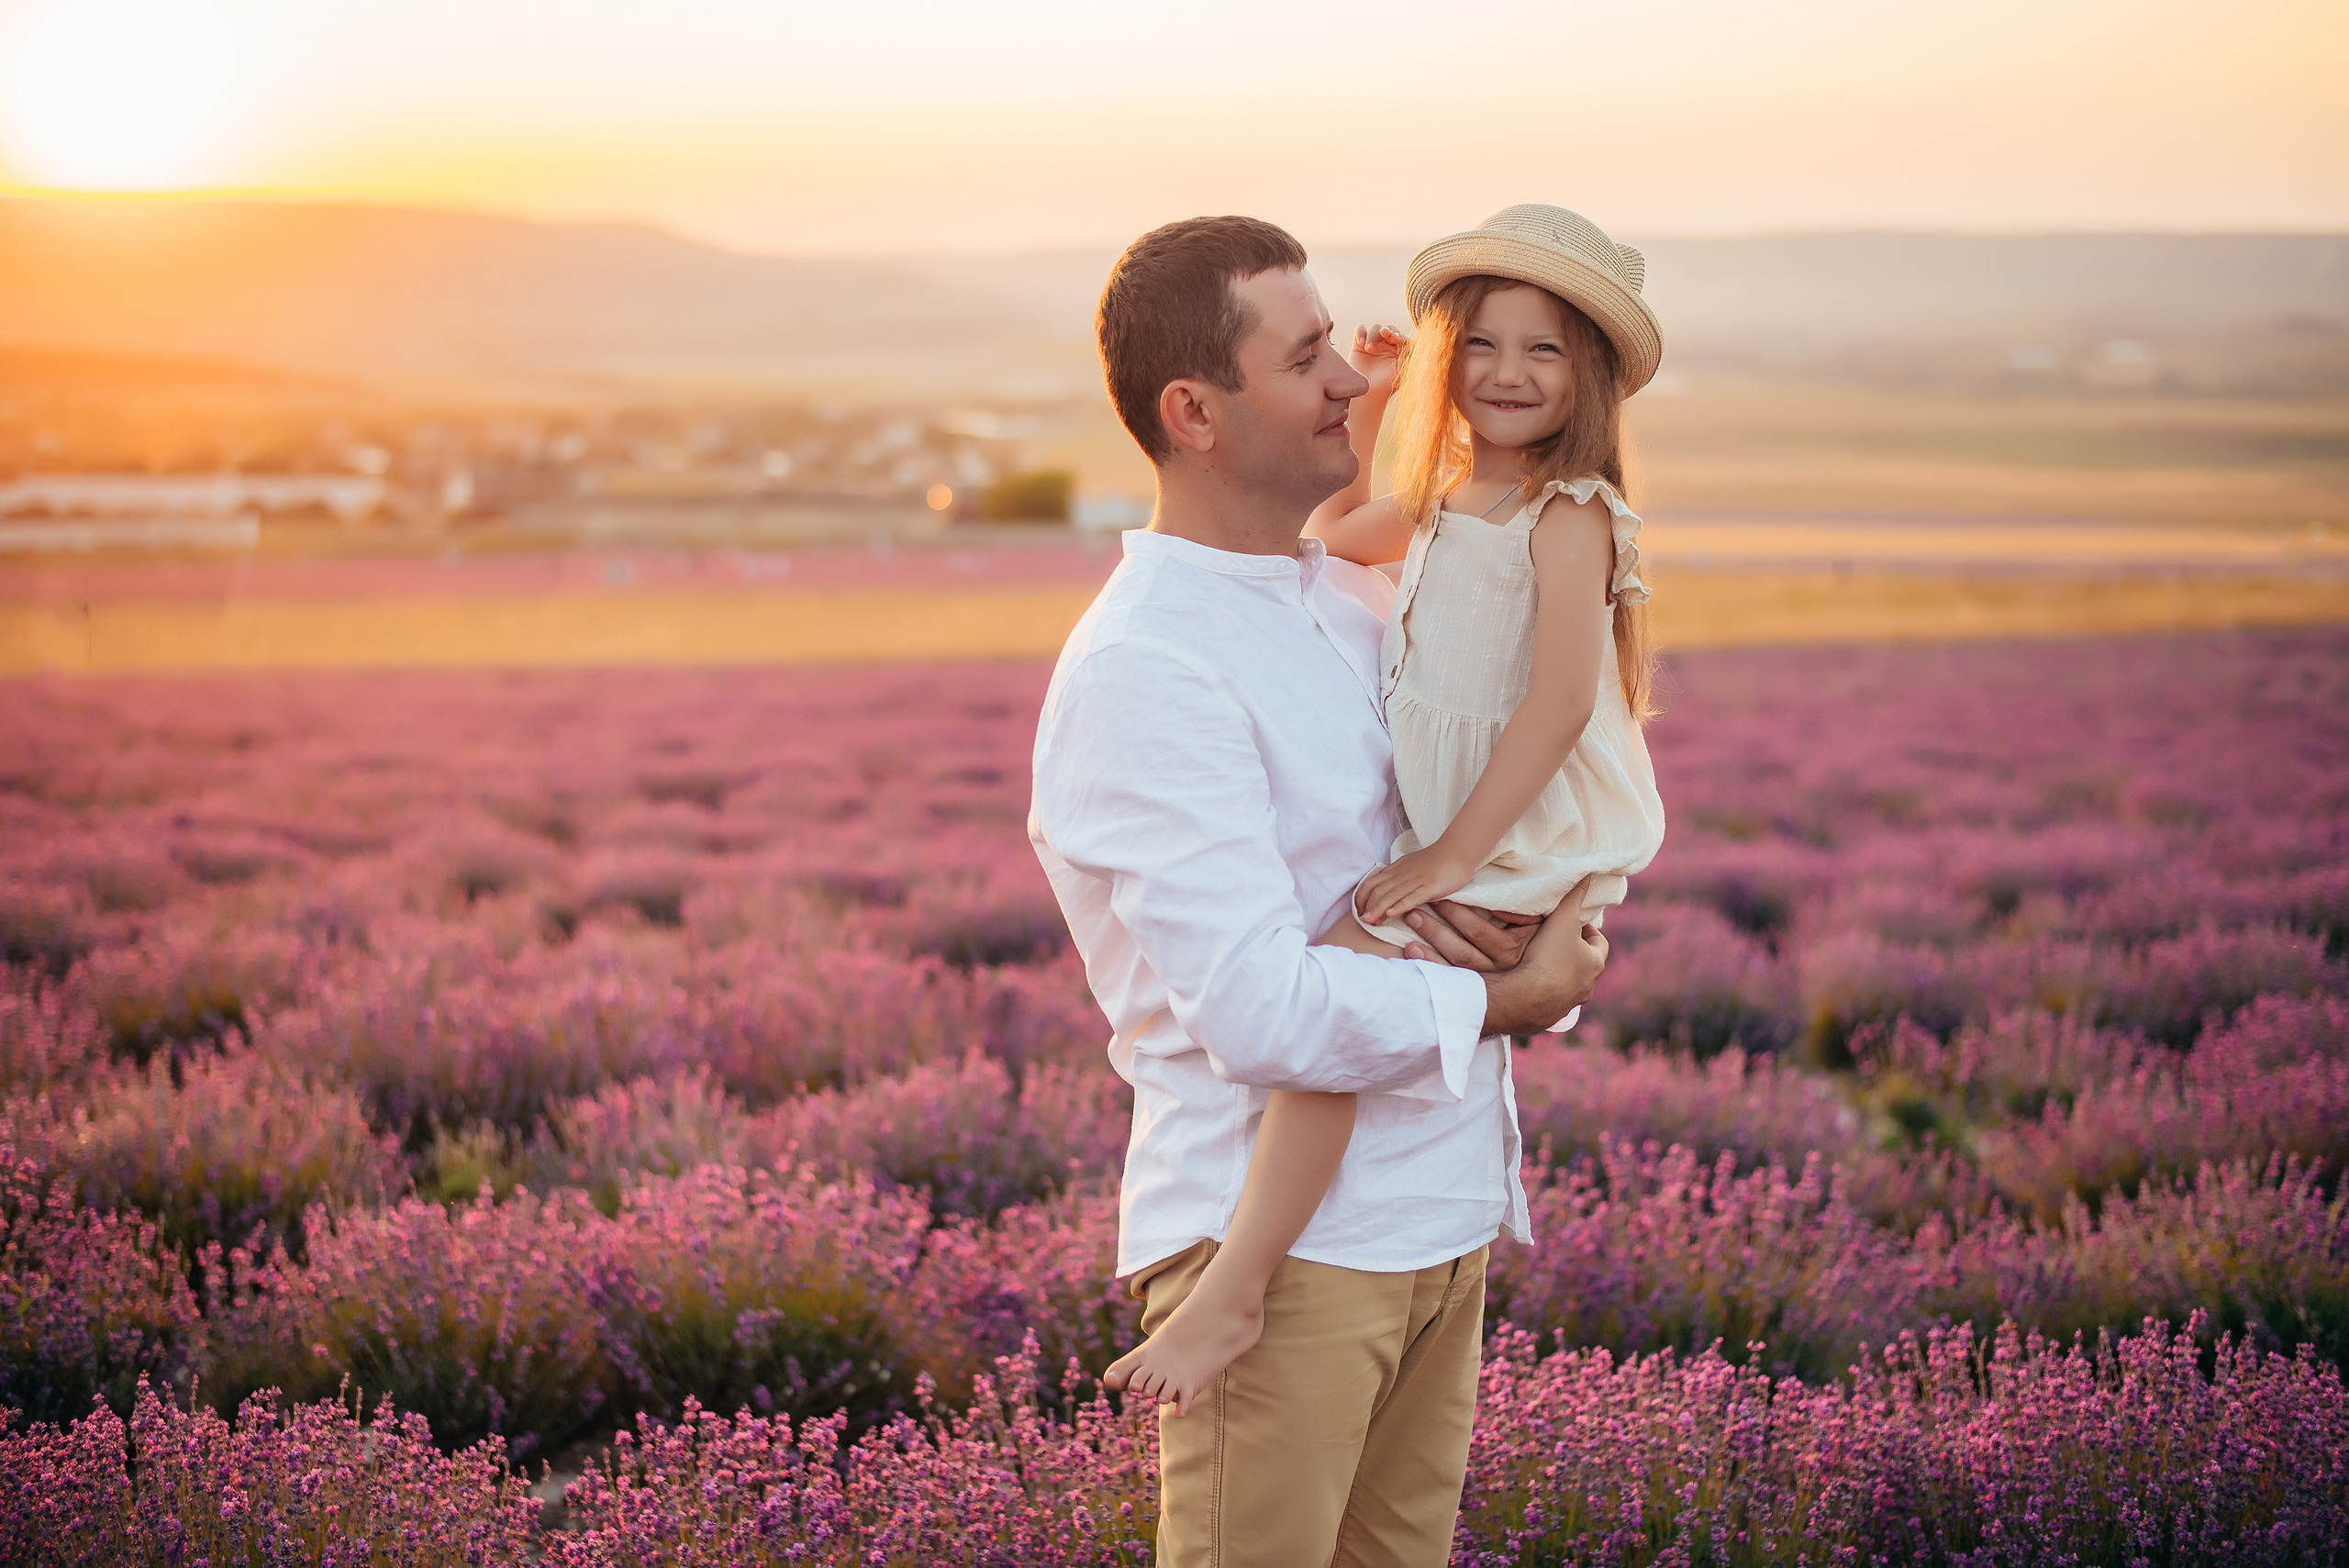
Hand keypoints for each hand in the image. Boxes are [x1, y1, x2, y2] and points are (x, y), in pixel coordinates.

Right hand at [1348, 324, 1408, 400]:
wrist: (1367, 394)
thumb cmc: (1386, 386)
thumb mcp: (1401, 372)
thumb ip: (1407, 357)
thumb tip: (1411, 342)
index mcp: (1400, 350)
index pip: (1402, 337)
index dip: (1399, 335)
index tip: (1396, 338)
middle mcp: (1388, 345)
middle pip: (1389, 328)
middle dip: (1388, 329)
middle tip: (1385, 334)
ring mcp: (1374, 343)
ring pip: (1375, 328)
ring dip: (1373, 335)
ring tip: (1370, 350)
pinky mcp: (1359, 344)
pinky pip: (1360, 329)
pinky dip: (1361, 333)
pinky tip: (1361, 344)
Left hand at [1357, 843, 1475, 926]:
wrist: (1457, 851)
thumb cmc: (1435, 861)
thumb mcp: (1409, 867)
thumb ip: (1397, 878)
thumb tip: (1386, 893)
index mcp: (1395, 870)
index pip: (1370, 883)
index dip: (1361, 898)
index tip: (1360, 912)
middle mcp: (1401, 874)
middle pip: (1376, 890)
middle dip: (1366, 907)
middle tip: (1365, 922)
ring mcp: (1415, 880)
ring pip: (1391, 895)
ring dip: (1377, 909)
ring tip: (1370, 922)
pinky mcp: (1430, 886)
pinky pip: (1412, 896)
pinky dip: (1400, 905)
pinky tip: (1392, 914)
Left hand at [1395, 902, 1536, 972]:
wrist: (1545, 980)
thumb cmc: (1535, 939)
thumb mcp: (1536, 922)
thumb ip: (1521, 913)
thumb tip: (1496, 908)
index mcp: (1511, 950)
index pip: (1478, 932)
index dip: (1457, 915)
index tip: (1438, 899)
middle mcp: (1498, 970)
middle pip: (1462, 952)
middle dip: (1435, 932)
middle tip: (1413, 915)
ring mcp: (1485, 985)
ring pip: (1454, 970)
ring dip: (1429, 954)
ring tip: (1408, 940)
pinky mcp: (1473, 993)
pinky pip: (1450, 984)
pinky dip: (1431, 971)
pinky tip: (1414, 959)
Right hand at [1481, 878, 1607, 1035]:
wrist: (1523, 998)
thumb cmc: (1547, 957)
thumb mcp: (1562, 919)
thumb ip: (1574, 896)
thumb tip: (1589, 873)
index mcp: (1594, 965)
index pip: (1599, 943)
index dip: (1587, 930)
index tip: (1571, 922)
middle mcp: (1586, 988)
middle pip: (1583, 964)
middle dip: (1571, 952)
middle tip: (1552, 939)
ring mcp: (1567, 1006)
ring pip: (1566, 985)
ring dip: (1557, 973)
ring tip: (1537, 960)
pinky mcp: (1547, 1017)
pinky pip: (1548, 1001)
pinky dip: (1541, 991)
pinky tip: (1525, 982)